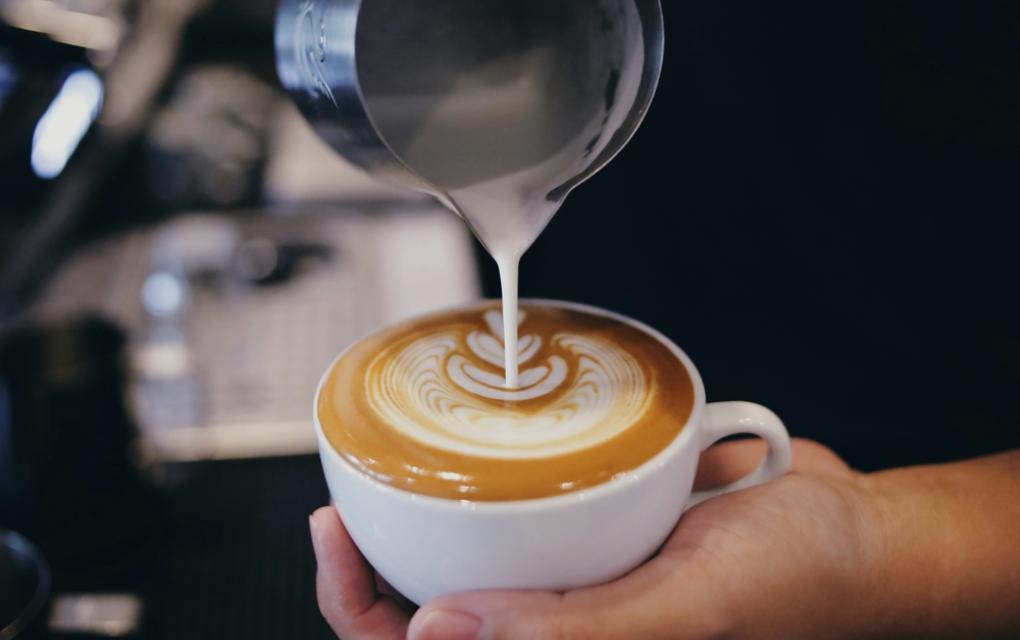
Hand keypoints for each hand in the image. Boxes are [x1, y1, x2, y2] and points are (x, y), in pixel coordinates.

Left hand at [310, 438, 880, 638]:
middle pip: (439, 607)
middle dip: (379, 562)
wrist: (854, 524)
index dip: (364, 611)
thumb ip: (572, 632)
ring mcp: (578, 577)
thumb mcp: (684, 609)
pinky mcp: (600, 527)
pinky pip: (528, 507)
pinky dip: (497, 482)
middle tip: (346, 498)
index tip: (334, 540)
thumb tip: (439, 636)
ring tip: (388, 468)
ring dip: (430, 515)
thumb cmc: (795, 583)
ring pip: (476, 554)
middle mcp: (563, 625)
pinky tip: (477, 448)